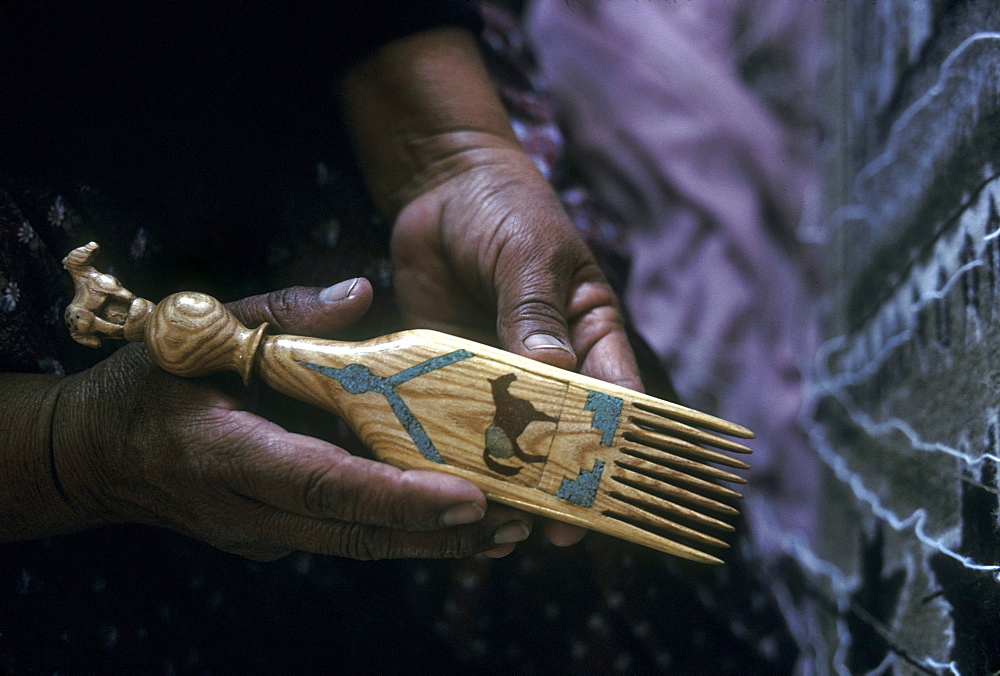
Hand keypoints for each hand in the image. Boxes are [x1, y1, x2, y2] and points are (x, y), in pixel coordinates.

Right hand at [48, 282, 532, 560]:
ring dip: (432, 543)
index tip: (467, 501)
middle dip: (437, 534)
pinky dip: (400, 532)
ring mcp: (262, 533)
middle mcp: (249, 509)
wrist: (93, 459)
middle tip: (515, 523)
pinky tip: (453, 523)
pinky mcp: (275, 536)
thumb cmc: (145, 387)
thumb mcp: (198, 336)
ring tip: (505, 532)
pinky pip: (346, 537)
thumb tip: (360, 290)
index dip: (398, 497)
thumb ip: (282, 313)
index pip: (326, 483)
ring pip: (360, 545)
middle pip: (357, 532)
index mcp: (228, 454)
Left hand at [390, 139, 641, 547]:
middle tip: (554, 525)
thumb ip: (534, 310)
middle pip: (561, 429)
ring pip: (508, 433)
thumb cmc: (505, 209)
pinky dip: (453, 446)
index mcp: (590, 333)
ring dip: (505, 471)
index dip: (615, 443)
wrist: (441, 187)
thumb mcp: (529, 252)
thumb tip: (550, 371)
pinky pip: (454, 416)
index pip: (615, 396)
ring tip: (502, 517)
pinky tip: (448, 478)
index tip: (611, 487)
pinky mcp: (449, 372)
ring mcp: (498, 372)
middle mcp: (550, 362)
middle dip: (560, 475)